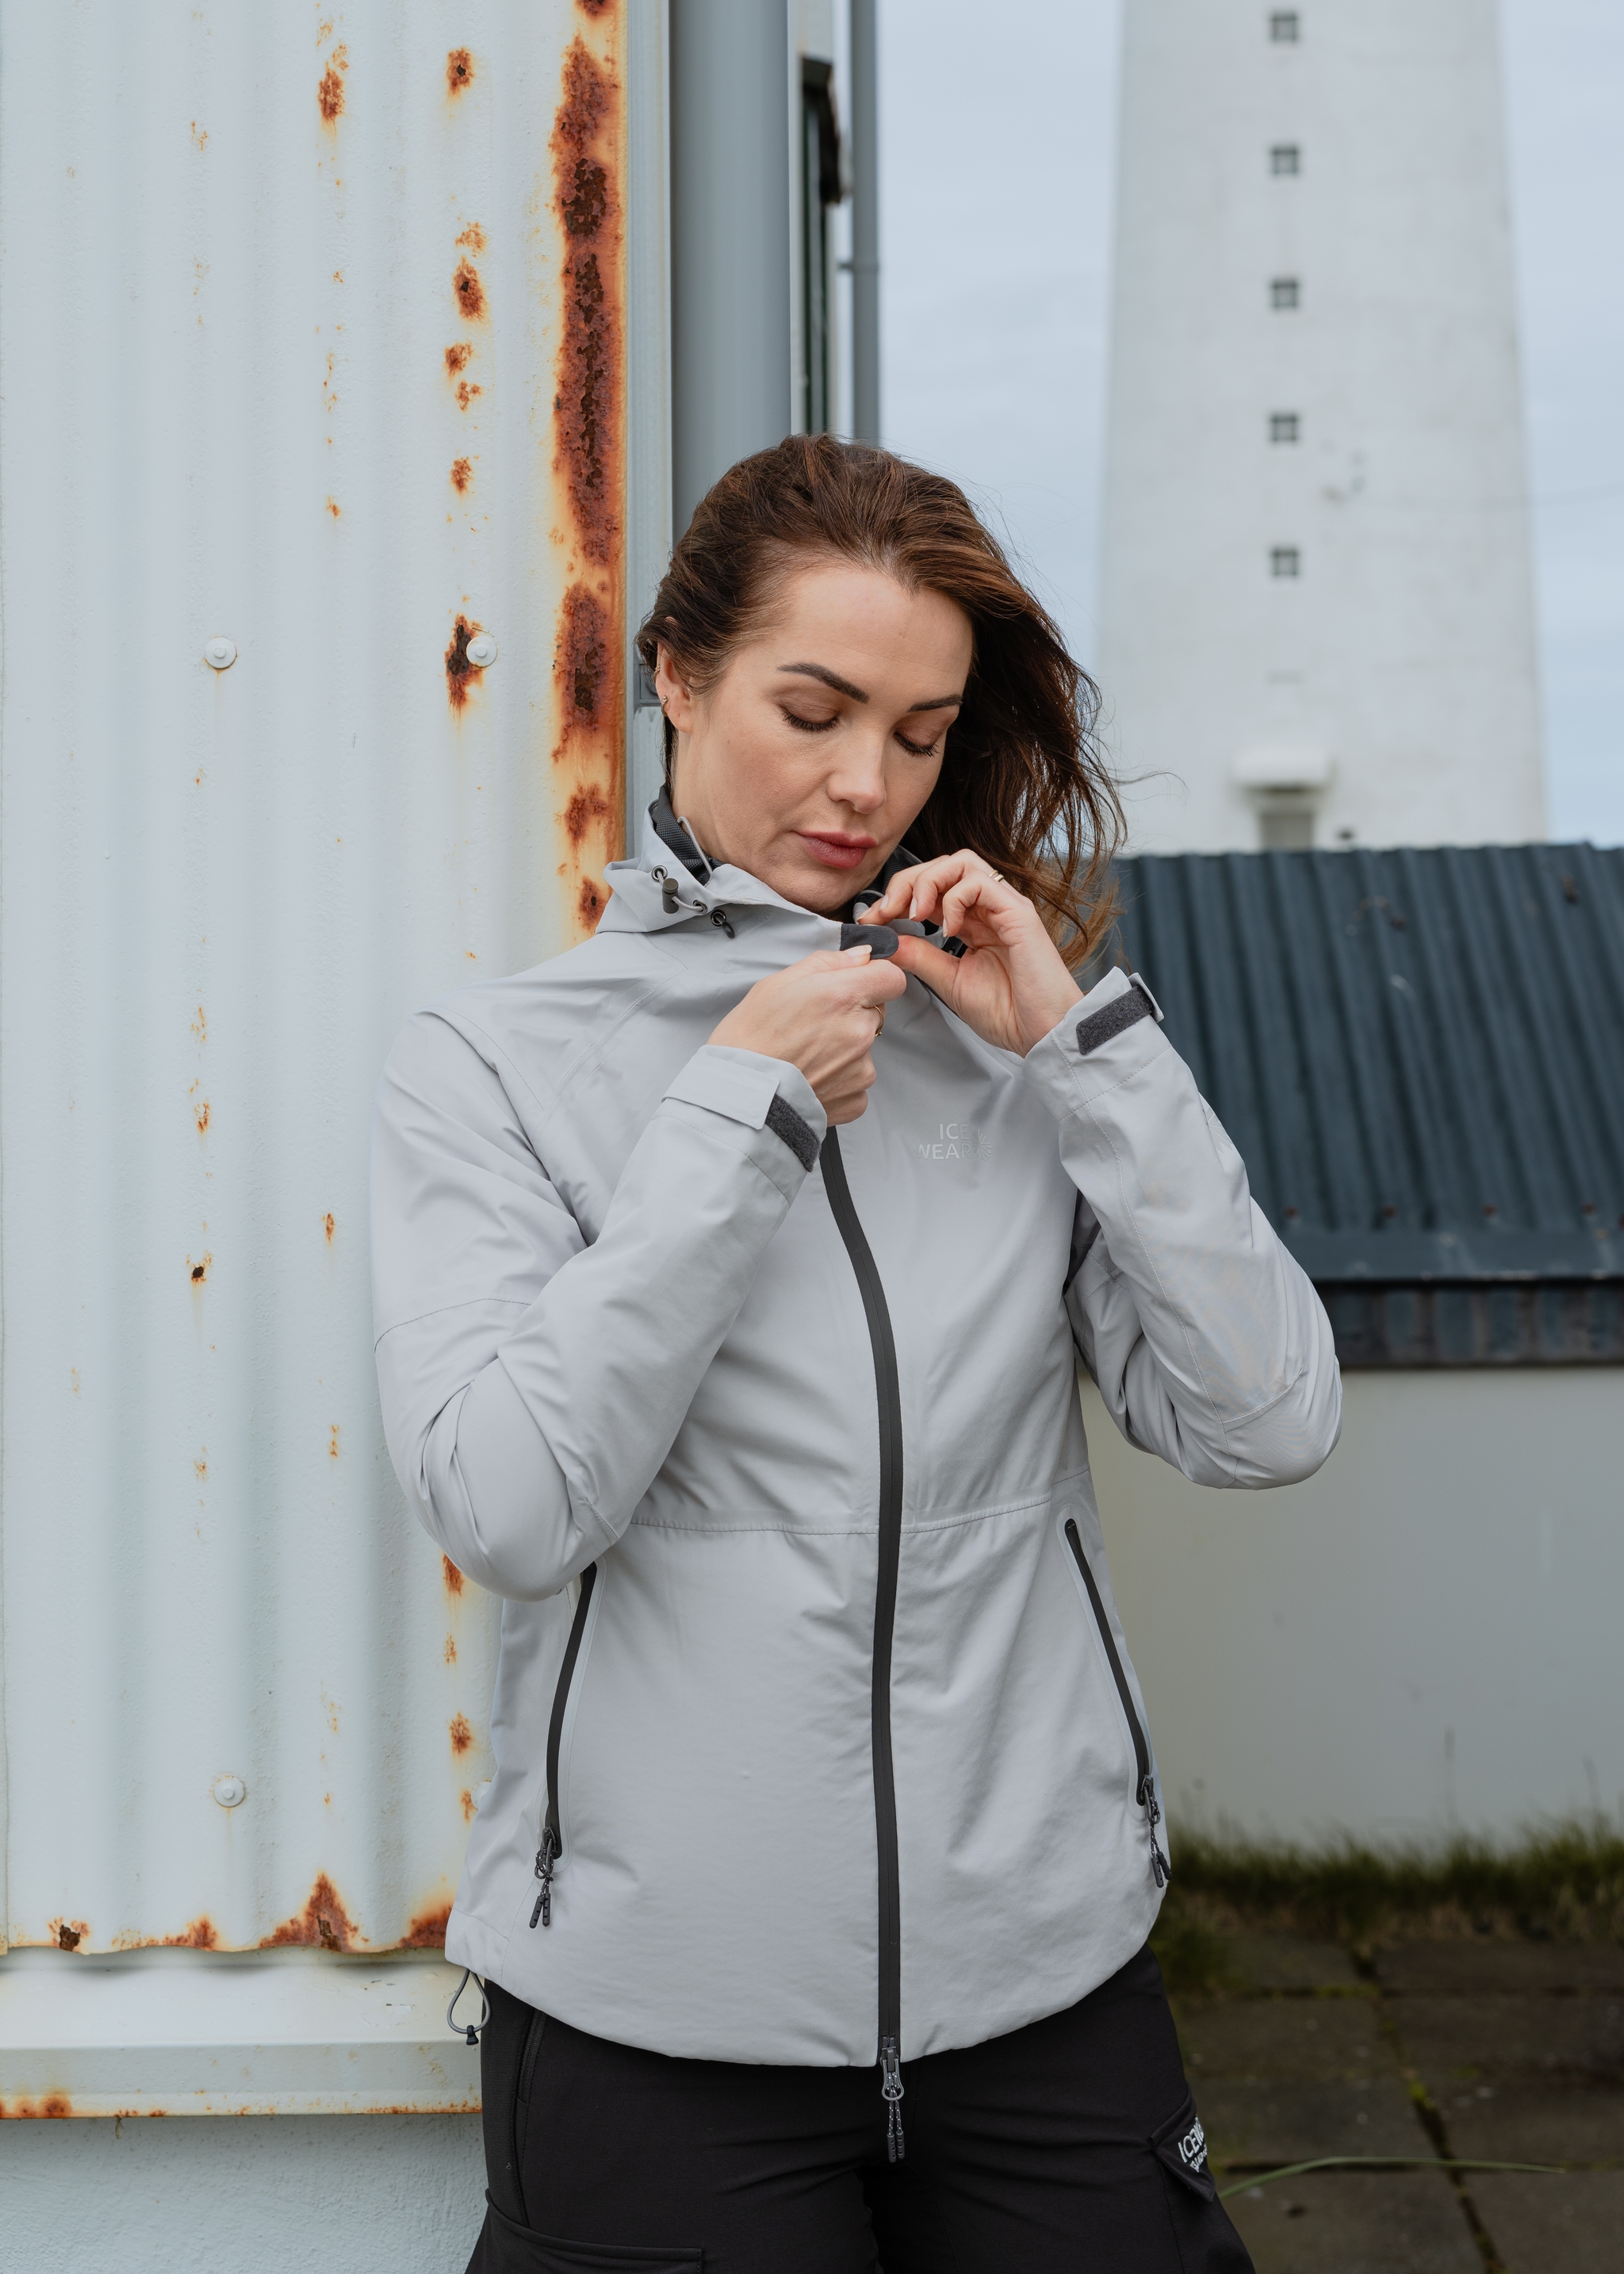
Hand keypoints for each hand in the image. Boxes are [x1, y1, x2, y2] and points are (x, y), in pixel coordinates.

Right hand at [709, 947, 907, 1125]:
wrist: (736, 1098)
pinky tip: (811, 1077)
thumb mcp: (774, 985)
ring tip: (805, 1057)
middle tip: (812, 1026)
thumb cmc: (748, 1040)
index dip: (874, 979)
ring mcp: (861, 1068)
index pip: (891, 978)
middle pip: (875, 1013)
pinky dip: (839, 1079)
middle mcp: (858, 1031)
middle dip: (852, 1014)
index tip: (854, 987)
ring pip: (865, 1048)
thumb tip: (861, 956)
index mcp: (841, 996)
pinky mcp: (857, 1098)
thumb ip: (826, 964)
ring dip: (844, 1049)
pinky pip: (857, 1080)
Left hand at [859, 851, 1081, 1056]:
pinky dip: (954, 898)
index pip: (932, 888)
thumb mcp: (949, 981)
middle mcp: (989, 907)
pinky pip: (980, 882)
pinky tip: (948, 929)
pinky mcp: (1018, 913)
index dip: (898, 895)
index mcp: (973, 922)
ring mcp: (1005, 906)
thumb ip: (919, 957)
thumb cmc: (1007, 1012)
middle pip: (944, 865)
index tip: (872, 918)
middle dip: (906, 882)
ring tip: (916, 914)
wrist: (1042, 1033)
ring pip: (962, 862)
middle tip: (885, 911)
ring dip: (928, 882)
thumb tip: (887, 939)